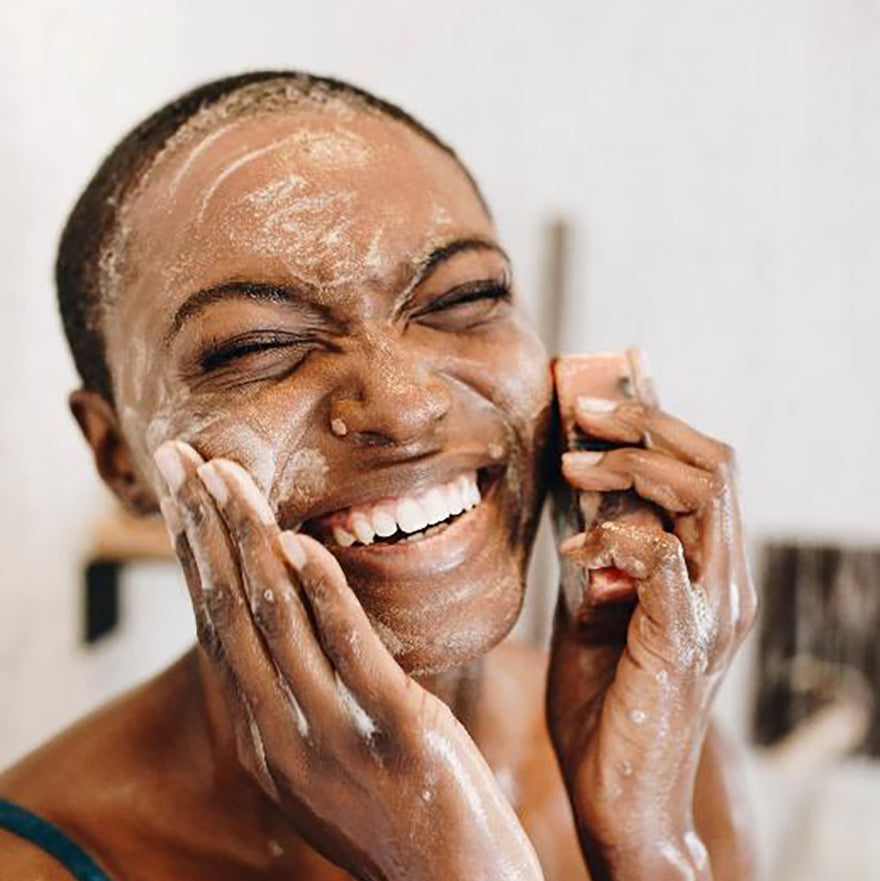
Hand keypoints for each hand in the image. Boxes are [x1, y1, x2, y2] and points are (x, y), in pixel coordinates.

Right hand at [154, 440, 542, 880]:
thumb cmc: (390, 816)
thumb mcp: (322, 762)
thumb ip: (295, 699)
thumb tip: (285, 621)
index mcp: (260, 737)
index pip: (215, 627)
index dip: (194, 554)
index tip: (182, 495)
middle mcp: (279, 735)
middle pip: (230, 611)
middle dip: (206, 529)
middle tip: (184, 461)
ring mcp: (333, 735)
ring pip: (278, 621)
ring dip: (251, 541)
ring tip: (230, 479)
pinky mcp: (395, 732)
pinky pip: (351, 651)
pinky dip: (324, 593)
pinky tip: (304, 546)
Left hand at [546, 400, 756, 880]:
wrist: (614, 792)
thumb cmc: (603, 697)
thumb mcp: (592, 602)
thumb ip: (596, 545)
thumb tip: (576, 481)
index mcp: (706, 568)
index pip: (703, 467)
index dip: (659, 416)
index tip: (601, 387)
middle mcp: (725, 579)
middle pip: (713, 462)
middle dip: (644, 421)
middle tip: (580, 412)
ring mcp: (713, 609)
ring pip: (703, 491)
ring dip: (631, 465)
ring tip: (571, 468)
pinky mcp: (684, 638)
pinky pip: (665, 554)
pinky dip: (615, 534)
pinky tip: (575, 549)